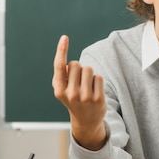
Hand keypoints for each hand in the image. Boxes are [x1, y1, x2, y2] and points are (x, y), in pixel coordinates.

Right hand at [52, 35, 106, 150]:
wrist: (86, 121)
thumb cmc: (73, 99)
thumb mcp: (63, 89)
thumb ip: (62, 76)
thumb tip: (69, 65)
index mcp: (59, 90)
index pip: (59, 66)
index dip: (61, 50)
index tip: (64, 37)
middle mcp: (70, 94)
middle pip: (76, 65)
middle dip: (79, 68)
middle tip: (79, 82)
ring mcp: (85, 97)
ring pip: (88, 69)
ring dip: (89, 74)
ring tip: (87, 86)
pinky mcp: (98, 99)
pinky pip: (99, 77)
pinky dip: (97, 81)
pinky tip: (95, 91)